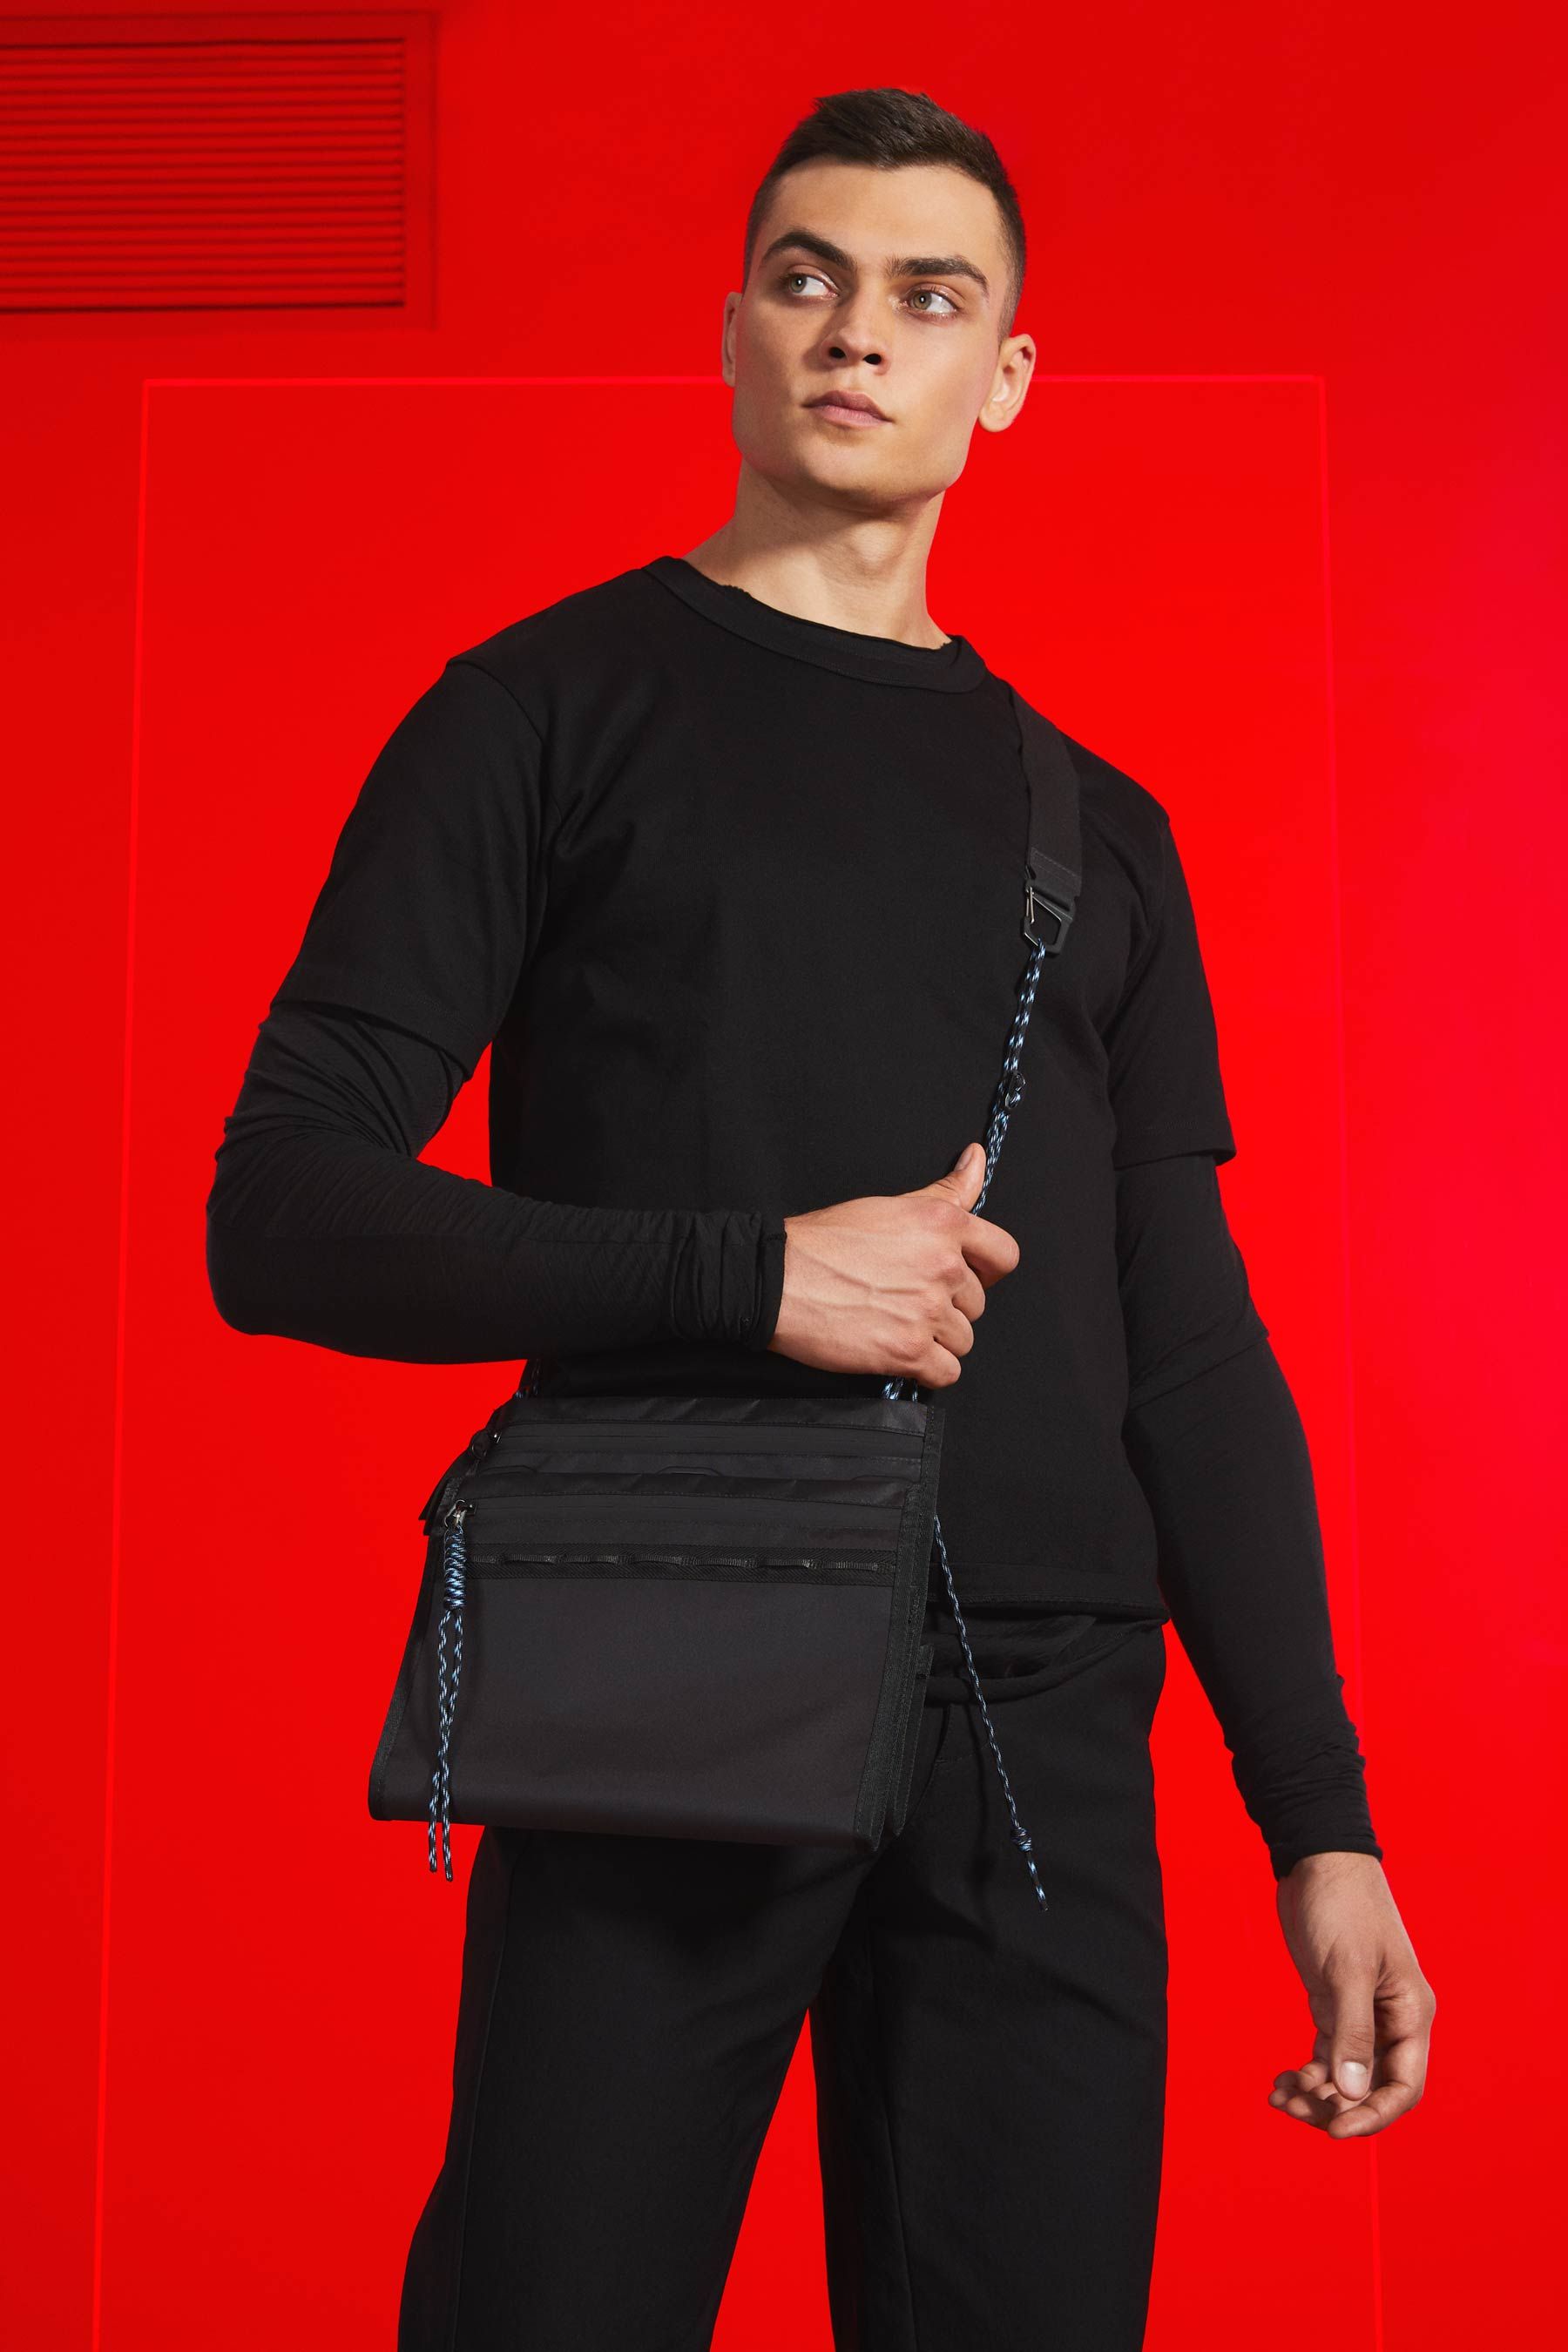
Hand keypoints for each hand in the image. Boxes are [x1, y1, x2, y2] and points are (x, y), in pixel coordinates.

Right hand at [767, 1141, 1020, 1386]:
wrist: (776, 1280)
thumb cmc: (824, 1241)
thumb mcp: (891, 1204)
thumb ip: (946, 1190)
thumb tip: (977, 1158)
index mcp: (943, 1225)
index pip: (1004, 1255)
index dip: (987, 1270)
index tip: (968, 1275)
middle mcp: (943, 1267)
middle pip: (977, 1304)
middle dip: (948, 1306)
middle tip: (906, 1299)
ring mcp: (928, 1311)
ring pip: (963, 1339)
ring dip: (936, 1339)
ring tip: (897, 1323)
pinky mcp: (908, 1351)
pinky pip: (947, 1372)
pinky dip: (927, 1369)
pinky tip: (900, 1351)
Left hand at [1268, 1851, 1435, 2137]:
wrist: (1317, 1859)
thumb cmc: (1342, 1906)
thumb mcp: (1348, 1969)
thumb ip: (1352, 2032)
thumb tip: (1354, 2093)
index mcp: (1410, 2014)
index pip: (1402, 2086)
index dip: (1372, 2115)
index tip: (1334, 2131)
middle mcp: (1391, 2020)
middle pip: (1371, 2087)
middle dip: (1336, 2106)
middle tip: (1294, 2110)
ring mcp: (1361, 2014)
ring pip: (1345, 2075)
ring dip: (1316, 2093)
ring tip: (1280, 2097)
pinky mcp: (1333, 2003)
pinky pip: (1325, 2055)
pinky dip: (1305, 2072)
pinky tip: (1280, 2082)